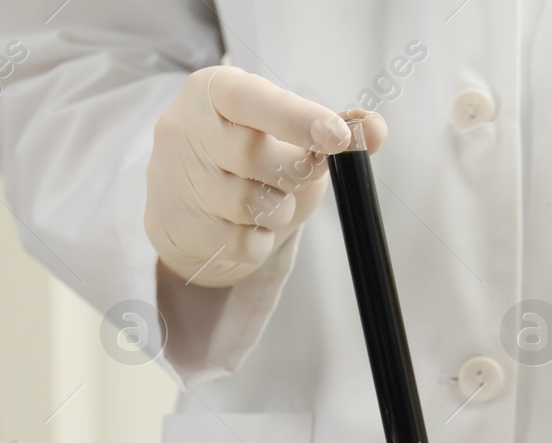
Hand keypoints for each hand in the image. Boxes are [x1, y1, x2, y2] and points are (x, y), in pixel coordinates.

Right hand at [146, 67, 386, 287]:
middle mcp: (185, 129)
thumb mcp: (288, 132)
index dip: (298, 118)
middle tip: (308, 171)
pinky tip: (252, 225)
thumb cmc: (246, 157)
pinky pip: (240, 242)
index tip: (338, 138)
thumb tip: (375, 129)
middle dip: (295, 171)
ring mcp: (176, 179)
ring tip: (274, 198)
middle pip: (252, 156)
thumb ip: (335, 128)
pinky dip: (261, 240)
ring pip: (248, 204)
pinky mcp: (178, 224)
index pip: (251, 99)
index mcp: (213, 90)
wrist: (188, 203)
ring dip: (280, 208)